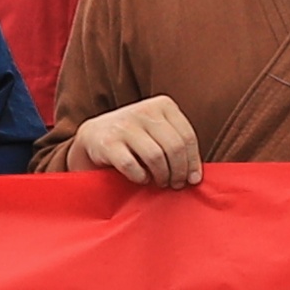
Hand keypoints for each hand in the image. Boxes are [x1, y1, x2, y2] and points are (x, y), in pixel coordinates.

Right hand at [49, 94, 203, 186]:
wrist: (94, 135)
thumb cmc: (135, 139)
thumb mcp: (158, 131)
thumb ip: (177, 144)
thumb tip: (195, 176)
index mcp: (163, 104)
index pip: (187, 136)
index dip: (193, 162)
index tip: (193, 179)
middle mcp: (145, 110)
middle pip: (174, 147)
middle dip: (179, 171)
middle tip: (176, 184)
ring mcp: (125, 124)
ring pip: (156, 157)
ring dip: (162, 176)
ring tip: (161, 182)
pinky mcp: (108, 142)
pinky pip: (132, 166)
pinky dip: (140, 177)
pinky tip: (141, 178)